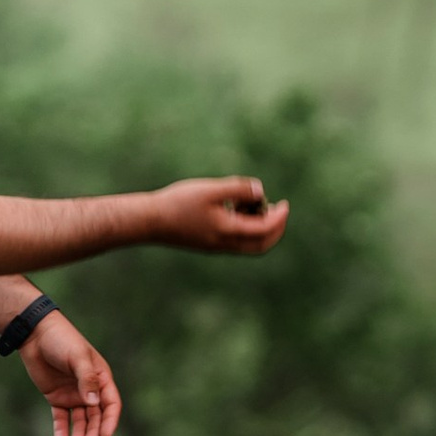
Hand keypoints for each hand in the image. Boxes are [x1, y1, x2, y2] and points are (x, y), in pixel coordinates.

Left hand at [21, 312, 121, 435]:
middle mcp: (90, 389)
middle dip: (94, 432)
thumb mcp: (78, 357)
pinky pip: (61, 418)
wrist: (36, 335)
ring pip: (80, 420)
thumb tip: (94, 403)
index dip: (110, 421)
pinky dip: (62, 430)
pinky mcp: (56, 398)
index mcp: (101, 378)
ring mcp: (73, 395)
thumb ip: (86, 379)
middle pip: (96, 416)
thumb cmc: (62, 341)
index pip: (111, 404)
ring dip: (79, 433)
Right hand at [153, 177, 289, 254]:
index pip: (264, 230)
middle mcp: (224, 244)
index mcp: (228, 232)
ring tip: (254, 203)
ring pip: (249, 244)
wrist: (150, 221)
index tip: (285, 204)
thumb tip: (260, 190)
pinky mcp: (208, 244)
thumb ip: (237, 189)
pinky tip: (235, 207)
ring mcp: (216, 246)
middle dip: (275, 229)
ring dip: (259, 227)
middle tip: (280, 209)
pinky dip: (244, 227)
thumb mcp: (211, 190)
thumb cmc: (178, 203)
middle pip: (261, 245)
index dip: (279, 218)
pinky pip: (235, 241)